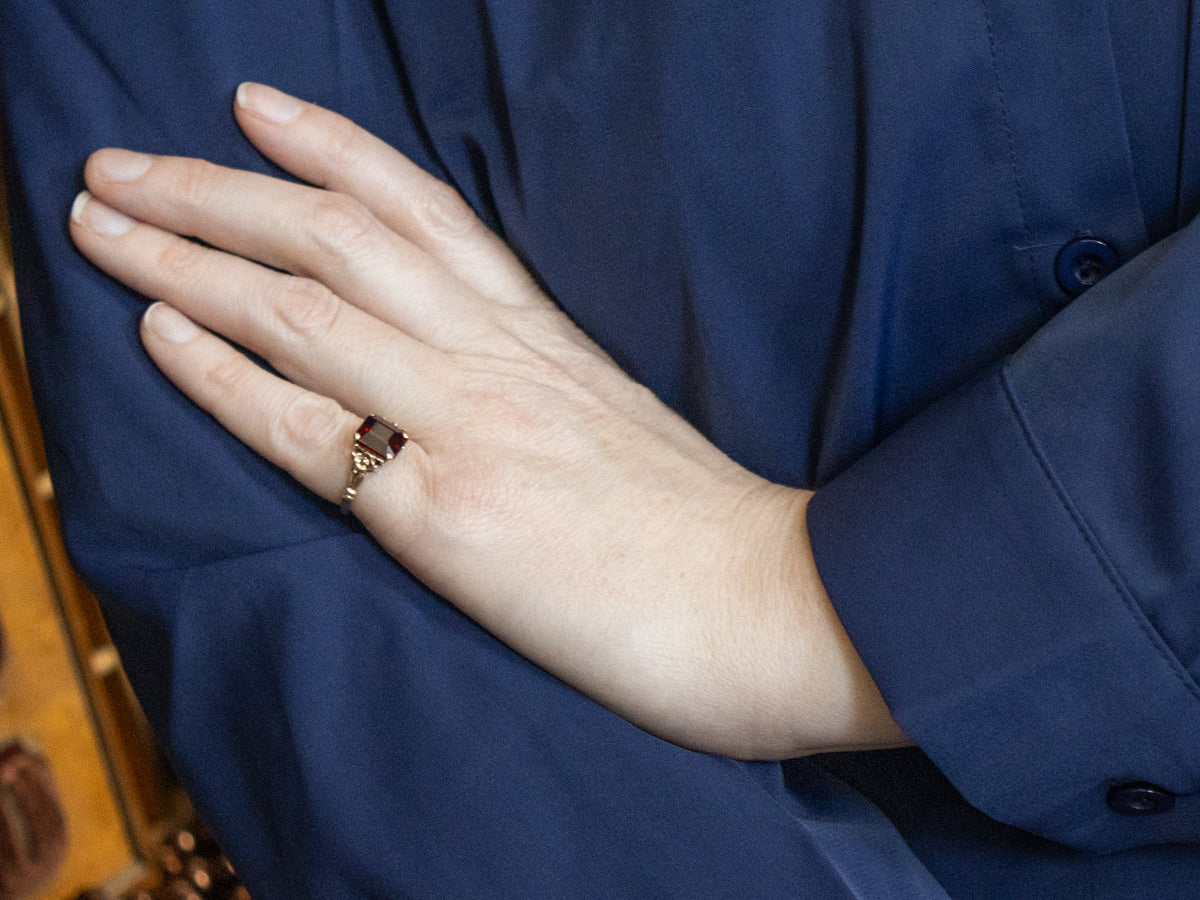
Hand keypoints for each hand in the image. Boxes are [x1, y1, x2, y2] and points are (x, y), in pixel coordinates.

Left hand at [68, 83, 905, 758]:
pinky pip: (312, 429)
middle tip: (119, 161)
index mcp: (542, 338)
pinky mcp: (449, 515)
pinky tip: (158, 329)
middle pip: (337, 239)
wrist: (771, 604)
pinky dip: (223, 374)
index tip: (256, 109)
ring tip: (100, 218)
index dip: (331, 150)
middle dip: (217, 190)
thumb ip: (539, 390)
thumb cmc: (702, 531)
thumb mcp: (618, 425)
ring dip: (188, 255)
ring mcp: (471, 426)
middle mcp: (498, 358)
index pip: (423, 212)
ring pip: (305, 310)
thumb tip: (475, 389)